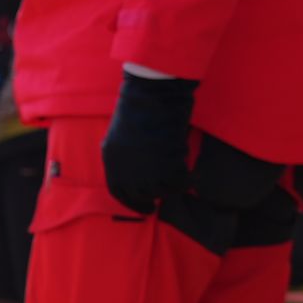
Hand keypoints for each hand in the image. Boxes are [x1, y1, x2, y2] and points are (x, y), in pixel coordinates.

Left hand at [101, 70, 198, 213]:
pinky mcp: (166, 167)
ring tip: (178, 179)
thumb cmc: (139, 106)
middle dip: (147, 202)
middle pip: (138, 196)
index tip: (141, 205)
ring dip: (170, 188)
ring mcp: (146, 171)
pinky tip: (191, 174)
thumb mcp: (122, 135)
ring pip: (160, 191)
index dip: (129, 201)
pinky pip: (179, 183)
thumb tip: (138, 172)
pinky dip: (187, 180)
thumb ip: (126, 155)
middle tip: (155, 207)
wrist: (151, 95)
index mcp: (111, 160)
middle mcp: (126, 170)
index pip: (118, 191)